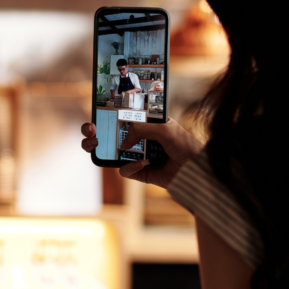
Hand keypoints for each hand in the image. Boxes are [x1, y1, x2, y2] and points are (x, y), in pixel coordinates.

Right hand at [81, 118, 203, 188]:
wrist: (198, 170)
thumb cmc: (185, 144)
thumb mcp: (163, 129)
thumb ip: (140, 129)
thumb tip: (124, 142)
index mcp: (145, 124)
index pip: (120, 118)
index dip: (106, 116)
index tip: (95, 115)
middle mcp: (139, 139)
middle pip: (110, 136)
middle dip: (95, 133)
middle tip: (91, 131)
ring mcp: (138, 156)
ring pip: (112, 154)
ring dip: (106, 149)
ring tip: (99, 145)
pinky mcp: (140, 173)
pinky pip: (125, 170)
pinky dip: (131, 166)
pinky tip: (144, 163)